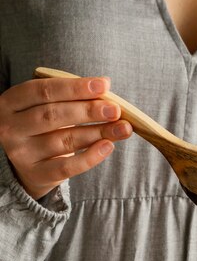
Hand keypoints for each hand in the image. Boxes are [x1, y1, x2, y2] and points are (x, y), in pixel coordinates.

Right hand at [0, 76, 132, 199]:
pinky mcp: (36, 174)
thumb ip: (68, 100)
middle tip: (115, 110)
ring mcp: (21, 153)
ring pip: (64, 140)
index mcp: (10, 102)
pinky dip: (90, 157)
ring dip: (97, 133)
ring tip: (122, 128)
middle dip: (89, 111)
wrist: (25, 164)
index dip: (75, 87)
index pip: (43, 91)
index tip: (104, 85)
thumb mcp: (43, 108)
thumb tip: (106, 93)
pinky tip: (108, 146)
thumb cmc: (40, 128)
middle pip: (54, 115)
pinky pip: (67, 167)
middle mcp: (11, 127)